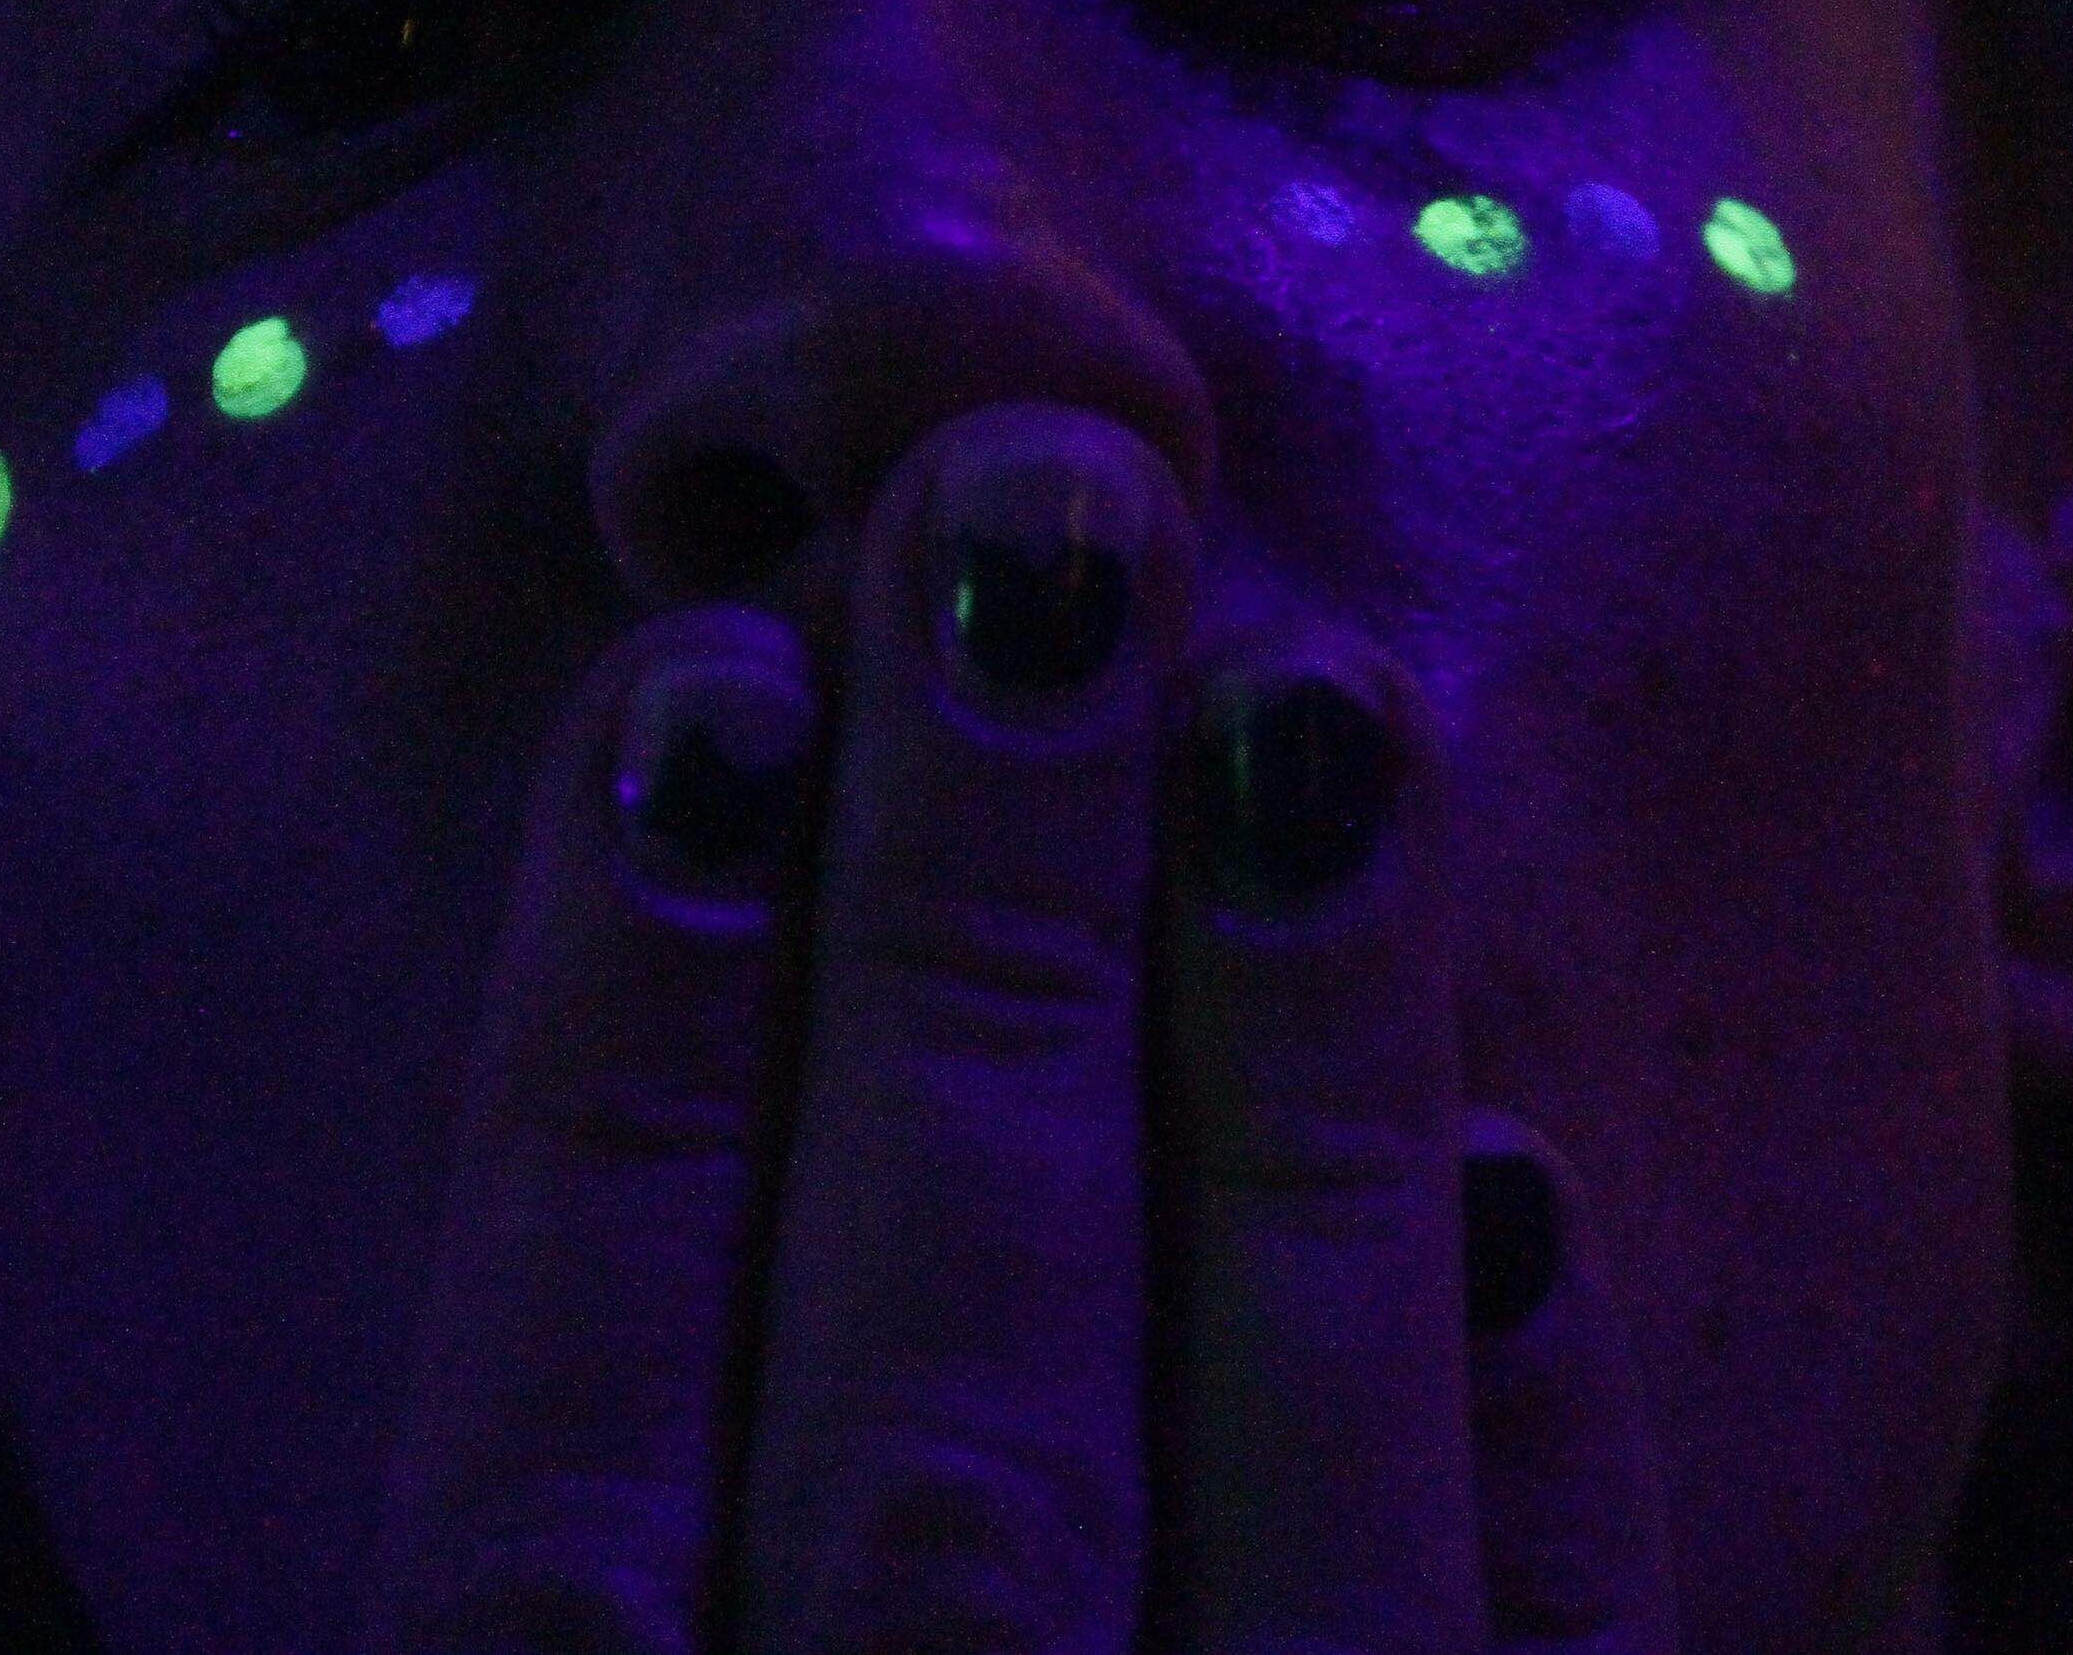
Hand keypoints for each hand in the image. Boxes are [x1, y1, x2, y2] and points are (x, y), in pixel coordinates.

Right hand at [361, 404, 1674, 1651]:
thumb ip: (534, 1565)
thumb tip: (604, 962)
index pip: (546, 1524)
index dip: (616, 1083)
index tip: (692, 686)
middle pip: (935, 1460)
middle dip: (976, 973)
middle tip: (1031, 521)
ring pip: (1280, 1554)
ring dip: (1287, 1117)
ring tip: (1306, 708)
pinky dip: (1539, 1482)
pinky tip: (1531, 1180)